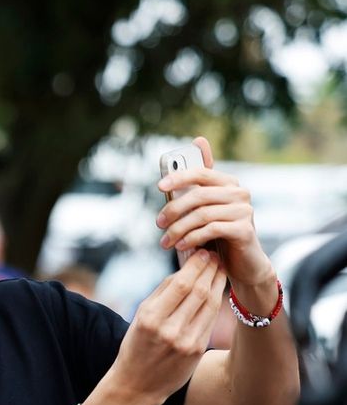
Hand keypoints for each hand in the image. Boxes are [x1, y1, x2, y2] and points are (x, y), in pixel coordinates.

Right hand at [110, 250, 226, 404]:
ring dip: (218, 282)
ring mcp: (185, 341)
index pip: (181, 284)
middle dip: (210, 269)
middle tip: (216, 254)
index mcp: (150, 318)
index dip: (196, 265)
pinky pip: (210, 320)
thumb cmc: (136, 346)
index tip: (202, 251)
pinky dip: (215, 301)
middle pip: (199, 291)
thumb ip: (161, 294)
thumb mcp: (139, 317)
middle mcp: (169, 329)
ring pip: (209, 304)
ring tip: (220, 268)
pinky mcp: (196, 350)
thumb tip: (184, 269)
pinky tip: (217, 290)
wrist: (136, 385)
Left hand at [157, 137, 274, 288]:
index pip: (202, 172)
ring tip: (166, 242)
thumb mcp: (204, 211)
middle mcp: (239, 193)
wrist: (243, 262)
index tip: (160, 186)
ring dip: (178, 229)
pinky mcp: (245, 230)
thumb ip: (195, 189)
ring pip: (202, 215)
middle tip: (158, 224)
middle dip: (174, 210)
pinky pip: (212, 230)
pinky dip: (192, 238)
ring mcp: (245, 211)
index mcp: (228, 183)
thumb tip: (196, 143)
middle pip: (198, 195)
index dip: (180, 177)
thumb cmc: (218, 234)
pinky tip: (182, 246)